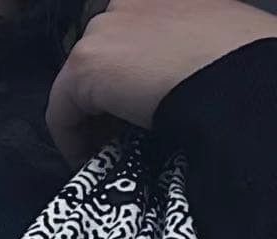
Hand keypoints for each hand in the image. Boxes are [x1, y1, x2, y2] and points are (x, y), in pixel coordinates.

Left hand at [46, 0, 276, 166]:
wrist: (238, 77)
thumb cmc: (240, 64)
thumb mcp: (208, 42)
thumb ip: (173, 51)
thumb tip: (159, 85)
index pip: (123, 43)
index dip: (122, 84)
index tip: (128, 118)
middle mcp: (123, 4)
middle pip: (97, 64)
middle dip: (102, 105)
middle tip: (117, 140)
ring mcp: (101, 31)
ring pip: (77, 89)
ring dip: (89, 124)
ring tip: (106, 154)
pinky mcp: (84, 66)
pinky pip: (61, 114)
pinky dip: (71, 141)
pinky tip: (90, 161)